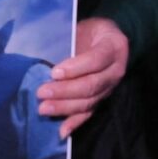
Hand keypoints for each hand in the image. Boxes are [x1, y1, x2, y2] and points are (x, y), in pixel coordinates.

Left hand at [36, 17, 127, 137]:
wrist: (110, 39)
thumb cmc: (93, 31)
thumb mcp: (85, 27)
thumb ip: (72, 41)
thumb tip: (49, 59)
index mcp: (113, 46)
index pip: (96, 60)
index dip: (76, 67)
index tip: (54, 72)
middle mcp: (116, 70)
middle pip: (92, 84)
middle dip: (65, 91)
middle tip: (42, 93)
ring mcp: (110, 87)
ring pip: (90, 101)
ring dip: (65, 107)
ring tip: (44, 108)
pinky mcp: (103, 99)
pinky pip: (90, 112)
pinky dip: (76, 123)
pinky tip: (62, 131)